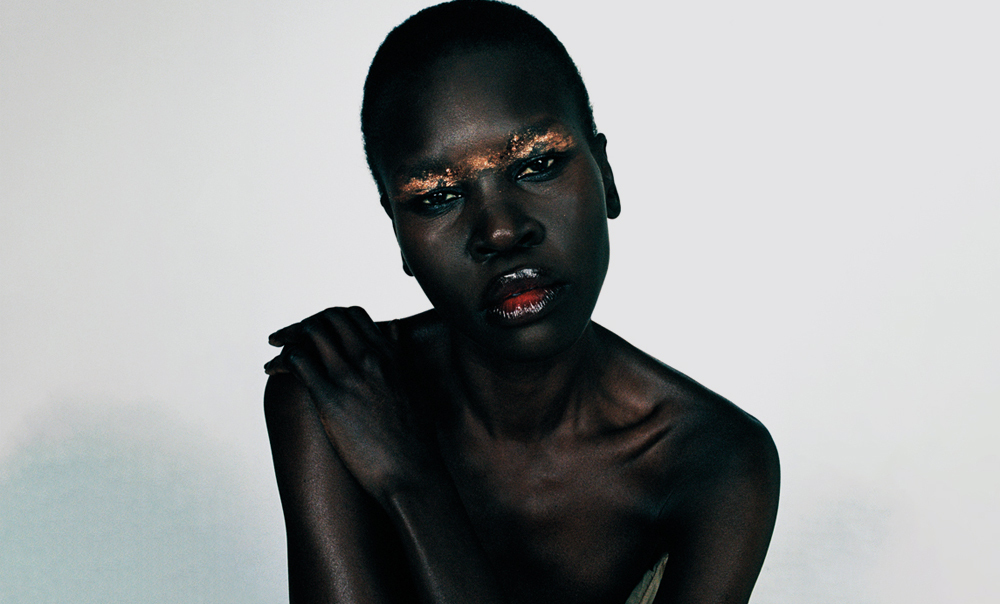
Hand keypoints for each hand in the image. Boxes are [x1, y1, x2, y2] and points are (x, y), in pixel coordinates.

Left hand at [266, 307, 436, 504]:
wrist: (413, 472)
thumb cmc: (416, 438)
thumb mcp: (414, 384)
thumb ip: (400, 353)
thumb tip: (393, 325)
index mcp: (390, 354)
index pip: (353, 314)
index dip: (328, 317)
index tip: (316, 330)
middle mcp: (370, 357)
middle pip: (328, 317)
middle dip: (304, 324)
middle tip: (288, 336)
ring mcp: (350, 375)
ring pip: (310, 333)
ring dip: (289, 337)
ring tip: (277, 348)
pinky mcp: (330, 398)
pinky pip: (297, 361)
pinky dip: (281, 360)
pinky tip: (273, 370)